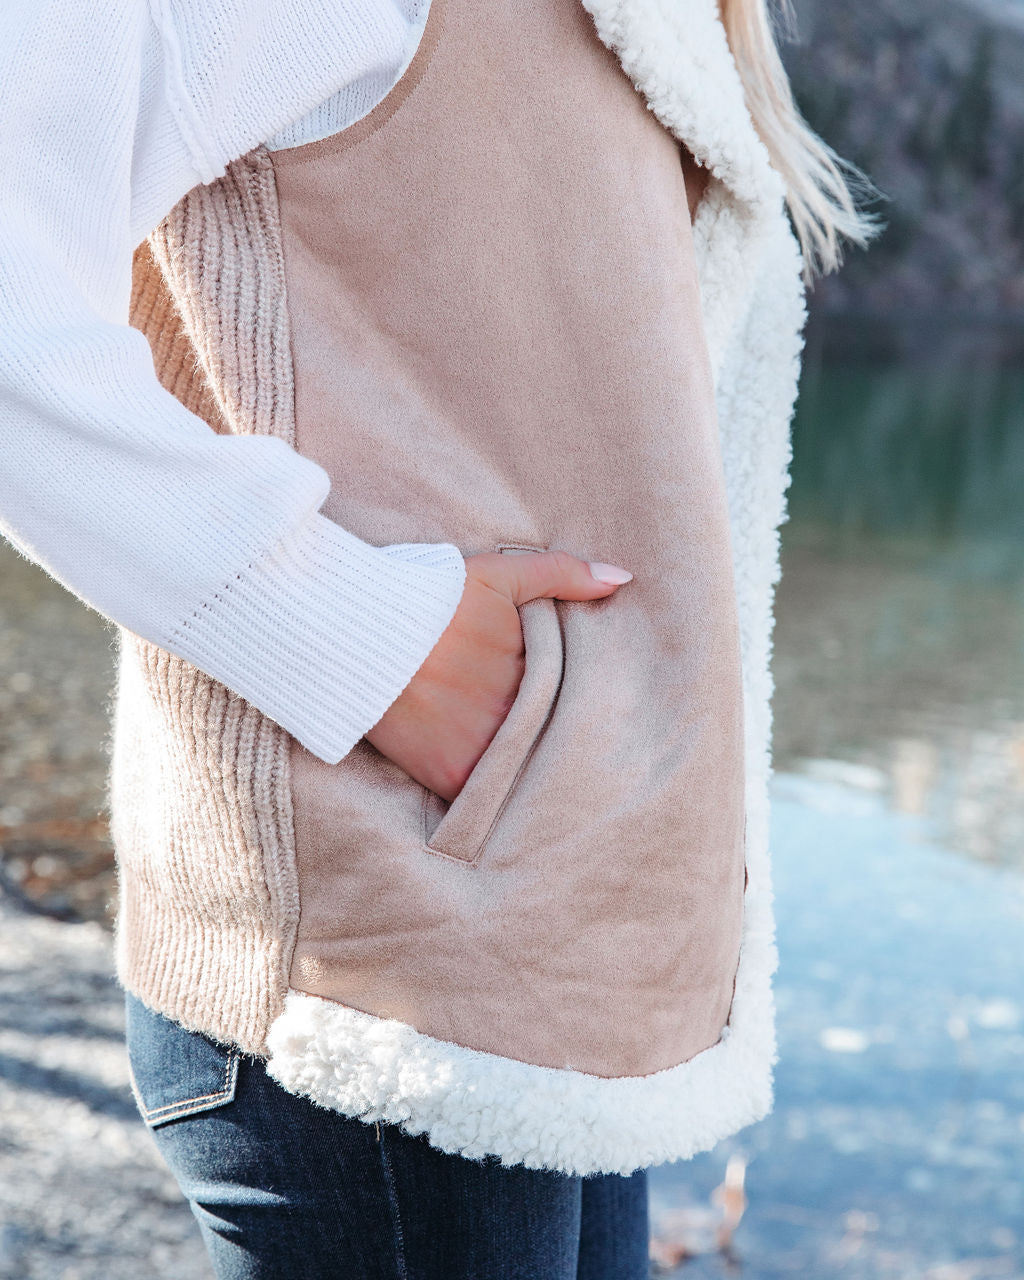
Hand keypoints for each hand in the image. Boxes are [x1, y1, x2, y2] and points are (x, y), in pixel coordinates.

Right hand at [364, 550, 632, 801]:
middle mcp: (516, 715)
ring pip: (527, 772)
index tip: (594, 716)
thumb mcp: (499, 574)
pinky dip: (499, 799)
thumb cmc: (428, 597)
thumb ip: (561, 574)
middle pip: (553, 740)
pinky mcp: (452, 777)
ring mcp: (485, 749)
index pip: (577, 699)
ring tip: (550, 785)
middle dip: (563, 744)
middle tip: (588, 764)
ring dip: (533, 773)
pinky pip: (489, 800)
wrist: (354, 631)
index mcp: (535, 671)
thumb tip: (622, 579)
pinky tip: (511, 801)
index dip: (583, 706)